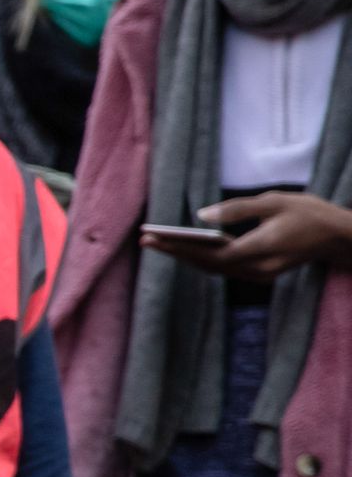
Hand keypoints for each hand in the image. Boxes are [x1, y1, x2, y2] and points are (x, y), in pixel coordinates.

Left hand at [138, 192, 351, 280]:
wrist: (338, 237)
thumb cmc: (308, 213)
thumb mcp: (273, 201)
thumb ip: (236, 209)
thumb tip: (201, 216)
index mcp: (259, 250)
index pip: (209, 254)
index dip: (179, 248)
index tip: (154, 239)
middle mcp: (256, 269)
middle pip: (206, 265)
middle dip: (174, 253)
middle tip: (144, 240)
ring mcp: (258, 275)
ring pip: (213, 270)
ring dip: (185, 258)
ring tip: (158, 244)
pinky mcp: (259, 275)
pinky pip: (224, 269)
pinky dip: (202, 260)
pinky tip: (185, 249)